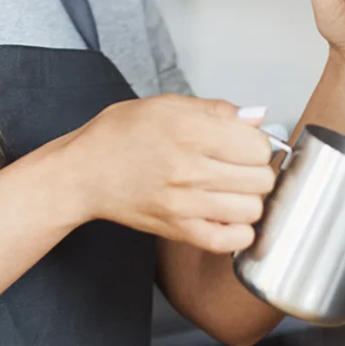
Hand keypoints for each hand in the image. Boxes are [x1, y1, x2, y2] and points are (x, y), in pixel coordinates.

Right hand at [67, 94, 275, 253]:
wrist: (83, 172)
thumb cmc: (118, 135)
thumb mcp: (164, 105)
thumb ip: (214, 109)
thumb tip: (257, 117)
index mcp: (188, 131)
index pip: (258, 145)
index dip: (256, 143)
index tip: (243, 143)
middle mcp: (188, 168)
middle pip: (261, 178)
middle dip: (257, 170)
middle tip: (239, 166)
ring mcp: (184, 203)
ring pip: (252, 210)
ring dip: (249, 200)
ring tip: (232, 190)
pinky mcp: (178, 230)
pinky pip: (230, 240)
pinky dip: (238, 231)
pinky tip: (226, 215)